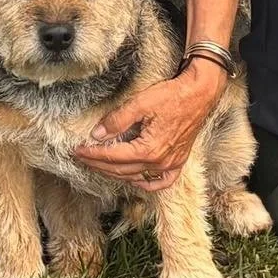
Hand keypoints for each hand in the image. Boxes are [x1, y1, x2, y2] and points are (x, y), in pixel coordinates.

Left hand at [73, 61, 227, 192]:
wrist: (200, 94)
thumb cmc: (172, 96)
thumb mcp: (140, 104)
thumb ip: (117, 121)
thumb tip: (97, 134)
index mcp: (149, 150)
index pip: (112, 157)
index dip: (92, 154)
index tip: (77, 151)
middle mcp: (160, 163)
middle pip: (121, 170)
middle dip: (98, 165)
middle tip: (82, 158)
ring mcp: (170, 164)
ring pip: (136, 177)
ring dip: (115, 173)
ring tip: (99, 165)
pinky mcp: (178, 161)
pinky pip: (161, 182)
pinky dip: (145, 183)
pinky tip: (134, 179)